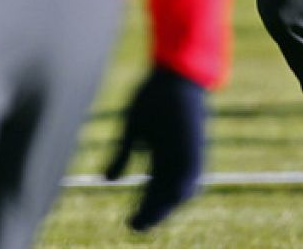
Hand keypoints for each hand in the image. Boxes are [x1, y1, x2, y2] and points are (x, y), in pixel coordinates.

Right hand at [104, 65, 206, 231]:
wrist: (176, 75)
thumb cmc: (152, 98)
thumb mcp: (132, 129)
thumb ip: (123, 156)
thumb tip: (107, 180)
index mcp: (160, 155)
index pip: (151, 188)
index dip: (142, 206)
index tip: (128, 222)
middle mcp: (175, 160)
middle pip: (163, 194)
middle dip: (150, 212)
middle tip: (134, 227)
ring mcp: (186, 155)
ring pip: (177, 191)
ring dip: (164, 207)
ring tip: (147, 219)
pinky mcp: (196, 149)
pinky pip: (191, 177)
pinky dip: (181, 191)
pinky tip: (170, 201)